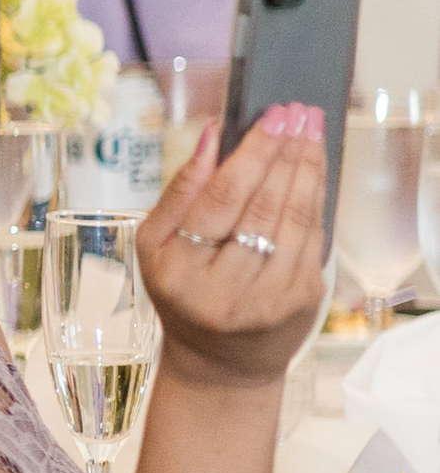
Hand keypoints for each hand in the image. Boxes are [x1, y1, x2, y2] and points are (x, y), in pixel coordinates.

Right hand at [135, 99, 330, 387]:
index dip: (250, 155)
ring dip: (307, 169)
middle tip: (298, 112)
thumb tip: (212, 134)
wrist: (219, 360)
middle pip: (262, 206)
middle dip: (285, 153)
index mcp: (177, 271)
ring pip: (294, 219)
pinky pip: (313, 237)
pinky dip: (316, 197)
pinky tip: (313, 169)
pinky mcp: (301, 300)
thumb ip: (181, 191)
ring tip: (311, 131)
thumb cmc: (183, 291)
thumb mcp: (156, 245)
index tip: (272, 118)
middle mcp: (223, 288)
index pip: (219, 201)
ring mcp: (268, 297)